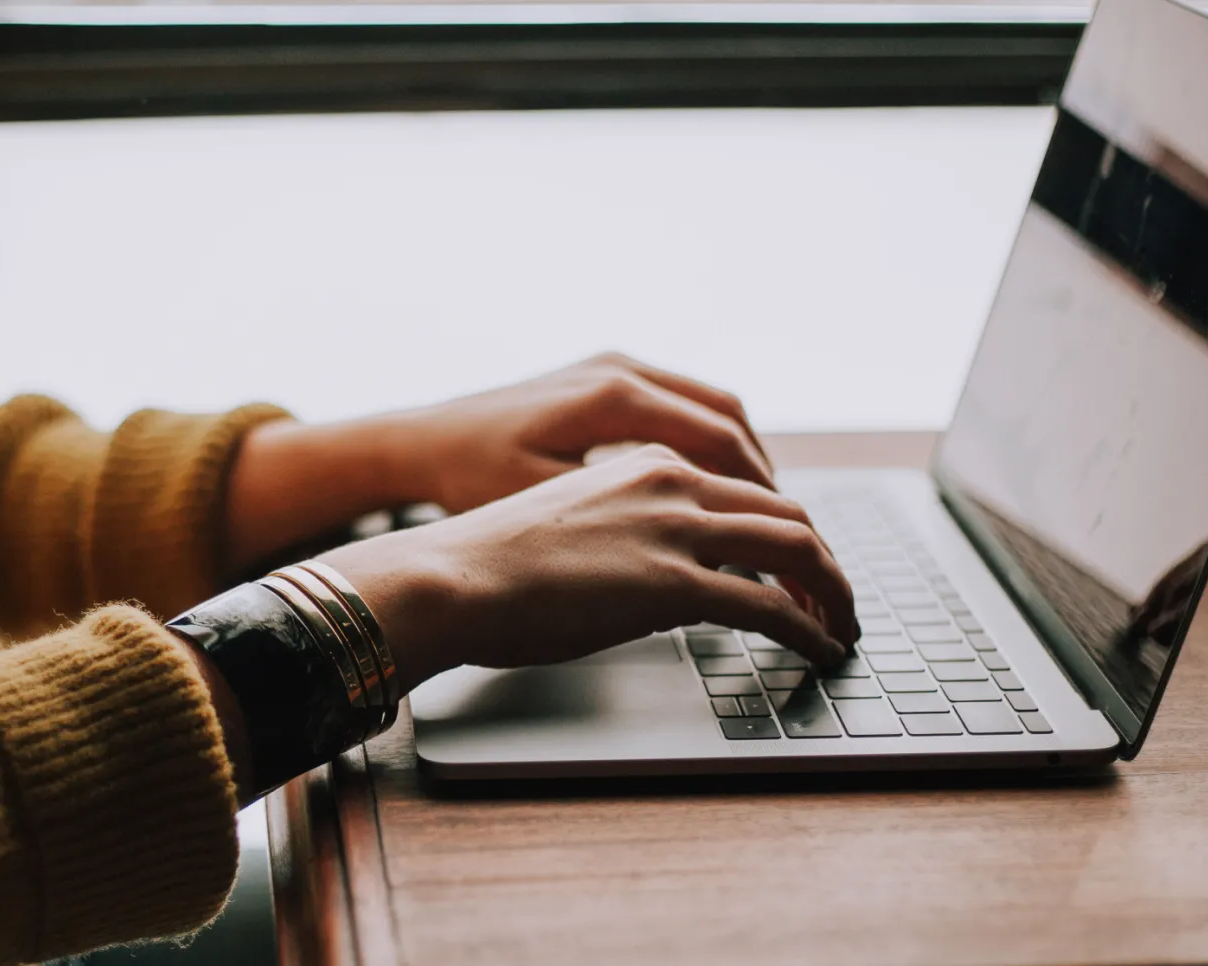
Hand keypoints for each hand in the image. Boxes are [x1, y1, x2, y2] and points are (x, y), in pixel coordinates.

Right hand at [318, 443, 857, 687]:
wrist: (449, 576)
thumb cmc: (487, 562)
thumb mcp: (569, 524)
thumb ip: (624, 532)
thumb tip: (651, 578)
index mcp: (644, 462)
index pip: (744, 487)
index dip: (784, 529)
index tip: (797, 565)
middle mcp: (670, 482)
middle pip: (786, 512)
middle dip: (824, 561)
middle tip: (836, 599)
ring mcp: (675, 529)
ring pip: (796, 548)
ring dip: (833, 592)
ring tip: (842, 628)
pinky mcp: (673, 583)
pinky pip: (771, 606)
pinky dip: (810, 628)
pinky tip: (819, 649)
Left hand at [383, 352, 772, 512]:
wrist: (421, 442)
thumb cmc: (470, 478)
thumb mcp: (547, 505)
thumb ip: (625, 518)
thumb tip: (701, 548)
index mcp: (613, 397)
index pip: (719, 441)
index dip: (761, 494)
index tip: (783, 538)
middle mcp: (620, 369)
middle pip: (727, 418)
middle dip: (763, 477)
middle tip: (787, 531)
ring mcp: (613, 366)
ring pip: (710, 406)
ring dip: (741, 457)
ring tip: (760, 513)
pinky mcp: (602, 376)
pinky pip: (680, 404)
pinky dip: (708, 443)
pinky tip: (712, 488)